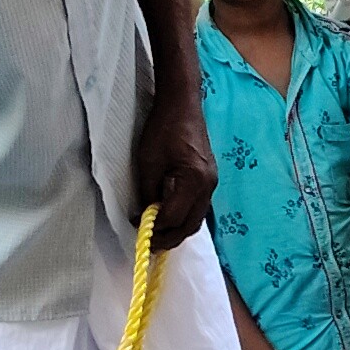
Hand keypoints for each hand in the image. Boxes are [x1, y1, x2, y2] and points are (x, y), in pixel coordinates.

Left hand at [134, 79, 217, 247]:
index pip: (174, 217)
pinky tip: (169, 218)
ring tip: (158, 235)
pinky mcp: (209, 179)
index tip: (138, 229)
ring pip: (196, 219)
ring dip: (177, 230)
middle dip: (169, 238)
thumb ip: (148, 191)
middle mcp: (208, 186)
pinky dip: (184, 218)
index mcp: (194, 180)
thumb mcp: (148, 161)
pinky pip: (198, 207)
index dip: (155, 228)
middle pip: (190, 225)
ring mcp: (212, 183)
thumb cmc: (163, 128)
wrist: (182, 104)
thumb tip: (146, 214)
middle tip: (149, 245)